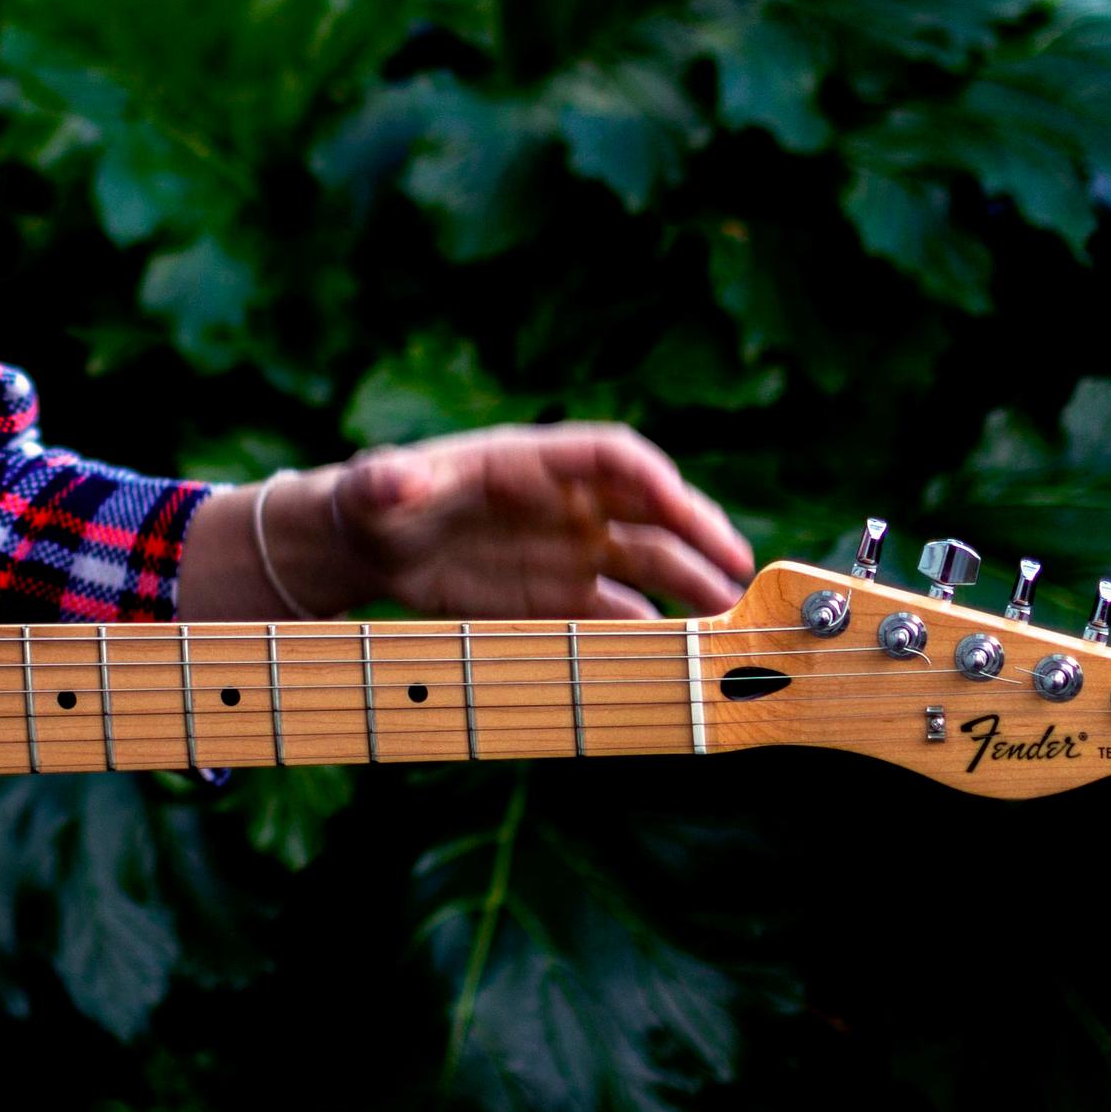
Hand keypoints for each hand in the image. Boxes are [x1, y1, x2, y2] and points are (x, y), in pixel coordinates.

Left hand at [297, 425, 752, 620]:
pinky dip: (648, 630)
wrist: (371, 544)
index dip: (648, 476)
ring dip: (689, 586)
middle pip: (651, 509)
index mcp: (531, 461)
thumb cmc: (375, 498)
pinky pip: (616, 610)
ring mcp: (569, 548)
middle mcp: (565, 502)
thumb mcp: (372, 487)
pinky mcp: (559, 595)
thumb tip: (393, 478)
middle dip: (697, 533)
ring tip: (728, 618)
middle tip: (739, 569)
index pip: (611, 456)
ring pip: (647, 562)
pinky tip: (672, 655)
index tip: (679, 500)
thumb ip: (385, 481)